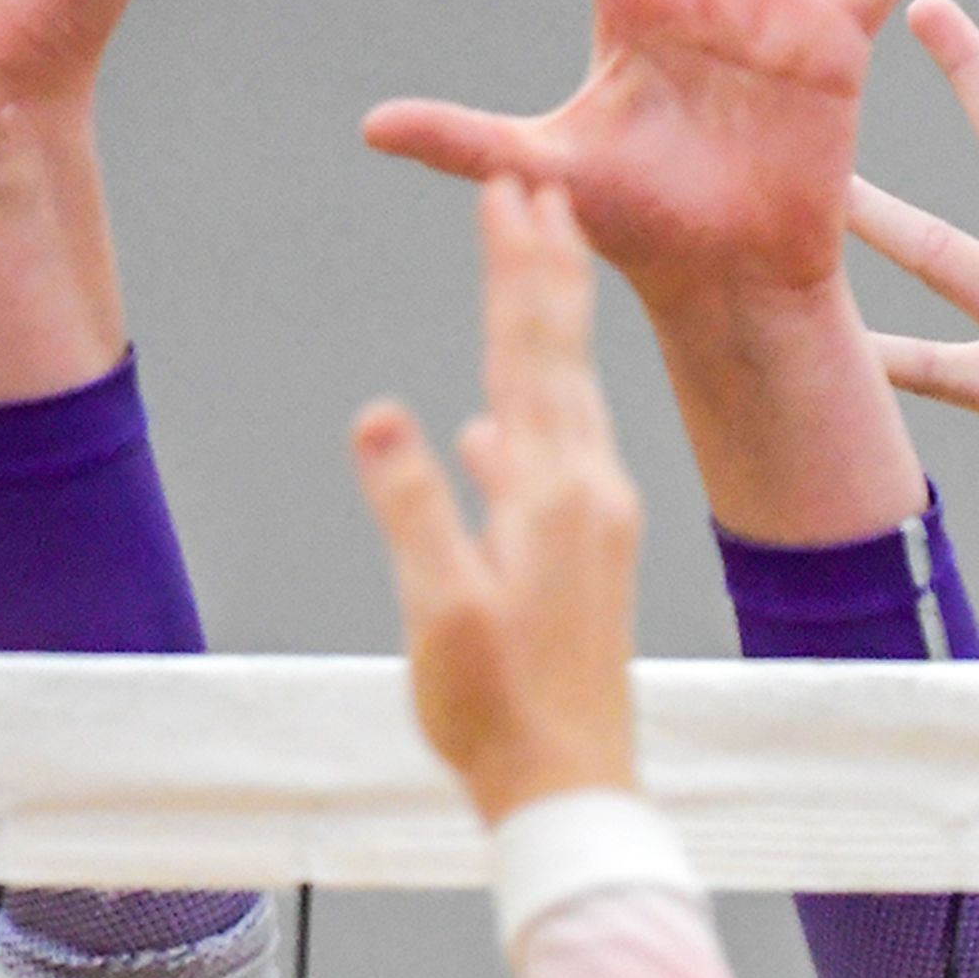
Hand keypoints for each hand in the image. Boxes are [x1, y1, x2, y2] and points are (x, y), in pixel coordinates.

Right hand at [353, 183, 645, 826]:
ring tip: (530, 272)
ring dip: (544, 331)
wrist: (575, 792)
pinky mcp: (587, 563)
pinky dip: (527, 427)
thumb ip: (414, 512)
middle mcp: (590, 497)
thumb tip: (383, 415)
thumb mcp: (442, 613)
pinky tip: (496, 427)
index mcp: (554, 497)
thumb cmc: (501, 716)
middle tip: (538, 185)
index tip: (513, 187)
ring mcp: (595, 529)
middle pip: (561, 356)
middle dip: (544, 268)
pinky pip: (555, 466)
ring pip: (565, 402)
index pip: (529, 353)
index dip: (516, 268)